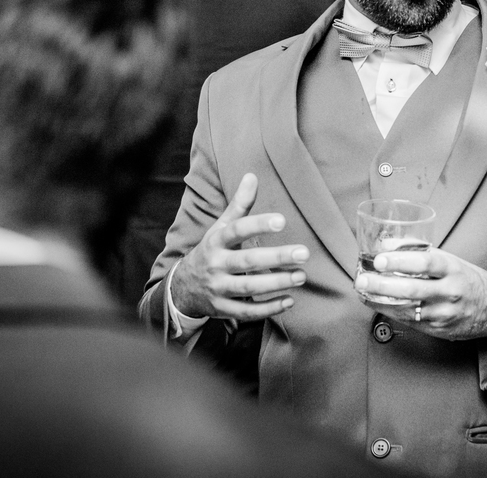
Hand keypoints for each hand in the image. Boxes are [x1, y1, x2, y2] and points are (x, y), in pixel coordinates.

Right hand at [171, 173, 308, 321]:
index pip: (237, 230)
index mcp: (216, 241)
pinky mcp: (222, 310)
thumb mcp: (220, 228)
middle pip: (246, 261)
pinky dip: (268, 309)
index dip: (258, 225)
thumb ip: (239, 205)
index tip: (283, 220)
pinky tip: (289, 301)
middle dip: (276, 258)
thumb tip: (252, 175)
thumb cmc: (211, 251)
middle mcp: (215, 265)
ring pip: (248, 288)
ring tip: (301, 276)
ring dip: (276, 283)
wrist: (182, 287)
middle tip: (304, 253)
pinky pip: (246, 312)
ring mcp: (218, 289)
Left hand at [354, 246, 486, 340]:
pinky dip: (389, 311)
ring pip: (407, 309)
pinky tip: (375, 303)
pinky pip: (409, 320)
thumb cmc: (464, 278)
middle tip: (362, 279)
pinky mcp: (438, 329)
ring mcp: (443, 313)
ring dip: (380, 300)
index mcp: (452, 269)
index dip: (400, 261)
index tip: (379, 259)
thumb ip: (421, 253)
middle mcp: (449, 291)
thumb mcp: (449, 260)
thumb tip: (386, 244)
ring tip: (362, 291)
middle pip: (412, 289)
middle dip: (383, 285)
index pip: (425, 263)